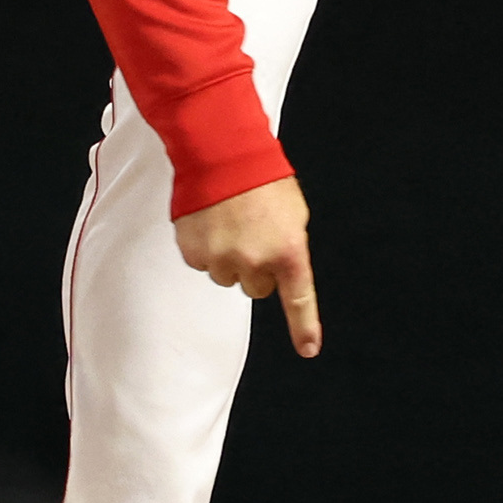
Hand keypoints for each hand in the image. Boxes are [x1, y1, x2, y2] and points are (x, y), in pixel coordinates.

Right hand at [174, 176, 321, 356]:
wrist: (221, 152)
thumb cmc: (261, 177)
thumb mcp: (292, 212)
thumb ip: (288, 244)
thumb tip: (277, 265)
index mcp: (288, 250)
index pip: (298, 298)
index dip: (304, 327)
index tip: (308, 349)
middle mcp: (256, 262)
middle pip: (256, 288)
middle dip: (256, 267)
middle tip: (253, 234)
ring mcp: (223, 260)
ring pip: (227, 277)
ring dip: (229, 257)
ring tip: (230, 221)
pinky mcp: (194, 253)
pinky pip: (203, 263)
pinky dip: (206, 247)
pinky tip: (211, 221)